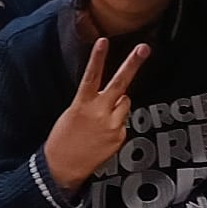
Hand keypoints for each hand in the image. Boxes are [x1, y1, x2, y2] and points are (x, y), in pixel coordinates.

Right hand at [45, 38, 150, 191]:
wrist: (62, 166)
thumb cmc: (64, 139)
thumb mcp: (72, 114)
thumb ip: (94, 102)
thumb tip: (116, 97)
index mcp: (82, 104)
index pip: (91, 75)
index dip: (97, 57)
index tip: (103, 41)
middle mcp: (99, 113)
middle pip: (120, 83)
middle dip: (132, 64)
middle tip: (143, 48)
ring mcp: (112, 125)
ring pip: (125, 102)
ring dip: (119, 104)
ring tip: (102, 118)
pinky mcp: (120, 137)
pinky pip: (124, 122)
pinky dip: (116, 124)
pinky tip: (103, 134)